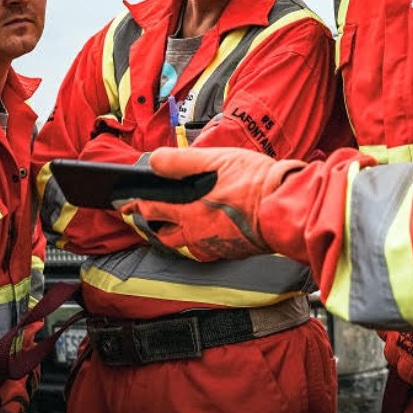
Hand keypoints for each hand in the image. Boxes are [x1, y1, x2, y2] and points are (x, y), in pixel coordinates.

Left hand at [117, 146, 304, 260]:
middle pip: (164, 235)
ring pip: (185, 244)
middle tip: (148, 217)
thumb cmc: (256, 182)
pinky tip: (208, 228)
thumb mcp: (216, 160)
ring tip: (177, 223)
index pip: (151, 211)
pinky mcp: (231, 251)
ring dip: (177, 235)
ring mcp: (214, 246)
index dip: (135, 207)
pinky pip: (206, 249)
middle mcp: (197, 235)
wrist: (287, 208)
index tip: (125, 205)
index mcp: (189, 212)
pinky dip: (200, 240)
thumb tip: (154, 162)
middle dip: (152, 226)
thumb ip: (181, 162)